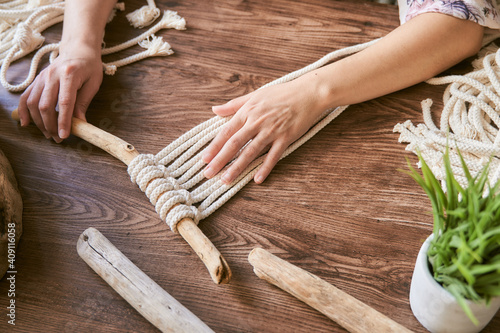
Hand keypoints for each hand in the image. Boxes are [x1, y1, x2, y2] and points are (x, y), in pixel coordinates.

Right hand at [17, 46, 102, 141]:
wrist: (78, 49)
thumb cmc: (89, 66)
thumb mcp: (93, 83)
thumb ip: (84, 102)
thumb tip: (79, 123)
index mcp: (69, 75)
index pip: (64, 102)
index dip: (63, 121)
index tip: (64, 135)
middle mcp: (52, 75)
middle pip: (46, 105)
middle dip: (50, 125)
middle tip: (58, 139)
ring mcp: (42, 77)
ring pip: (34, 103)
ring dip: (39, 122)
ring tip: (48, 134)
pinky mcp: (37, 80)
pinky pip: (26, 96)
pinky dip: (23, 110)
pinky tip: (25, 123)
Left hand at [202, 72, 329, 183]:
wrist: (308, 92)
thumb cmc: (281, 93)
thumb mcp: (255, 95)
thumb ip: (234, 105)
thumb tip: (215, 109)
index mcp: (247, 111)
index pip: (226, 132)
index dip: (214, 146)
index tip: (204, 159)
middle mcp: (257, 122)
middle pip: (234, 144)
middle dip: (220, 160)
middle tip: (208, 174)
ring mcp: (272, 130)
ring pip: (251, 152)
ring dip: (237, 167)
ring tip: (226, 180)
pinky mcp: (286, 137)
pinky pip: (273, 155)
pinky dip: (265, 168)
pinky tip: (257, 179)